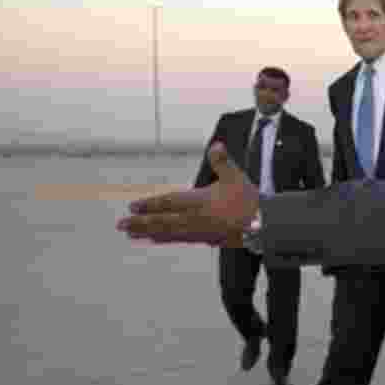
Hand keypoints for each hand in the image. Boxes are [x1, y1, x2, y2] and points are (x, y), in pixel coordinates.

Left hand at [116, 142, 258, 245]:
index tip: (132, 207)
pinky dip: (165, 239)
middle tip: (121, 225)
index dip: (150, 205)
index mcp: (201, 201)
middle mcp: (196, 218)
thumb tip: (216, 145)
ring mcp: (200, 231)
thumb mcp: (236, 176)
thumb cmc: (250, 199)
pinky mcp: (206, 238)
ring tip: (131, 234)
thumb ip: (222, 161)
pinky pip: (180, 239)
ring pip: (169, 232)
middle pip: (164, 221)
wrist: (263, 224)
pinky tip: (156, 239)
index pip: (170, 203)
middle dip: (141, 223)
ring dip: (149, 233)